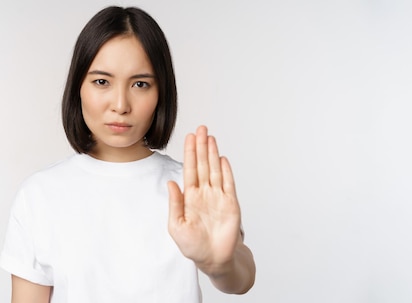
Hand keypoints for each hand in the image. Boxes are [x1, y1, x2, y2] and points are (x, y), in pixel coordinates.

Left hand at [167, 125, 241, 272]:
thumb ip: (175, 203)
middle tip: (201, 128)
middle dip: (201, 147)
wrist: (213, 259)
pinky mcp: (231, 203)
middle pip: (203, 165)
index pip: (190, 169)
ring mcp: (218, 197)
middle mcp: (204, 193)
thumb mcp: (176, 226)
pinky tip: (222, 158)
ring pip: (215, 170)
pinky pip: (228, 183)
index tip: (189, 137)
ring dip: (213, 154)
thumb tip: (171, 183)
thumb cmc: (193, 246)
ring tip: (211, 137)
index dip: (190, 153)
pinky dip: (226, 171)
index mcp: (190, 197)